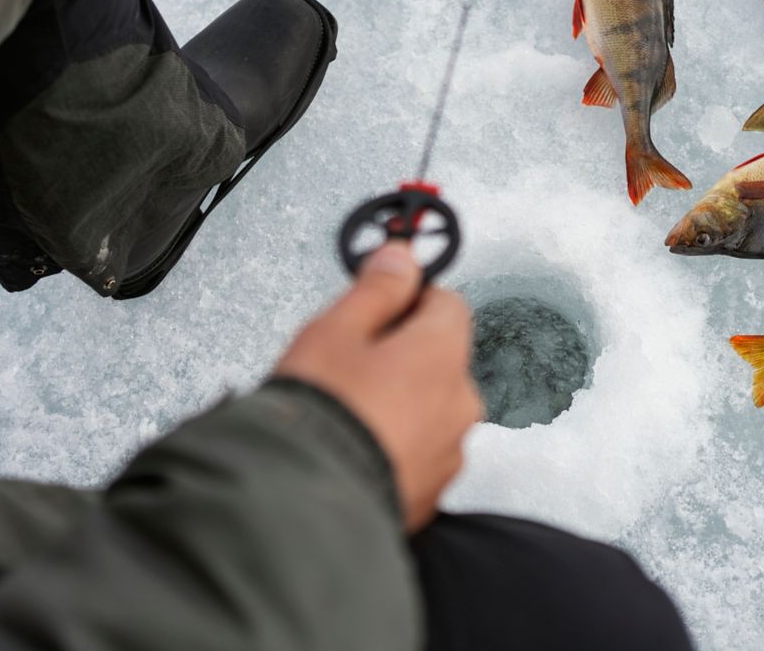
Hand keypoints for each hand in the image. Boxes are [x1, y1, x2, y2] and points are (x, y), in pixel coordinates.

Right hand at [275, 243, 481, 530]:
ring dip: (398, 402)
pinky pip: (418, 452)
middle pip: (439, 358)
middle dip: (400, 354)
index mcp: (444, 354)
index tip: (376, 307)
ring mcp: (450, 453)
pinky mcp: (432, 494)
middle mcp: (460, 403)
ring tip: (344, 412)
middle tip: (346, 364)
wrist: (304, 505)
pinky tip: (353, 447)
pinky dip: (394, 445)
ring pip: (429, 408)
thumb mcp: (336, 329)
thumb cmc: (319, 414)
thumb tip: (402, 258)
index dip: (409, 299)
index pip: (448, 303)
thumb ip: (377, 288)